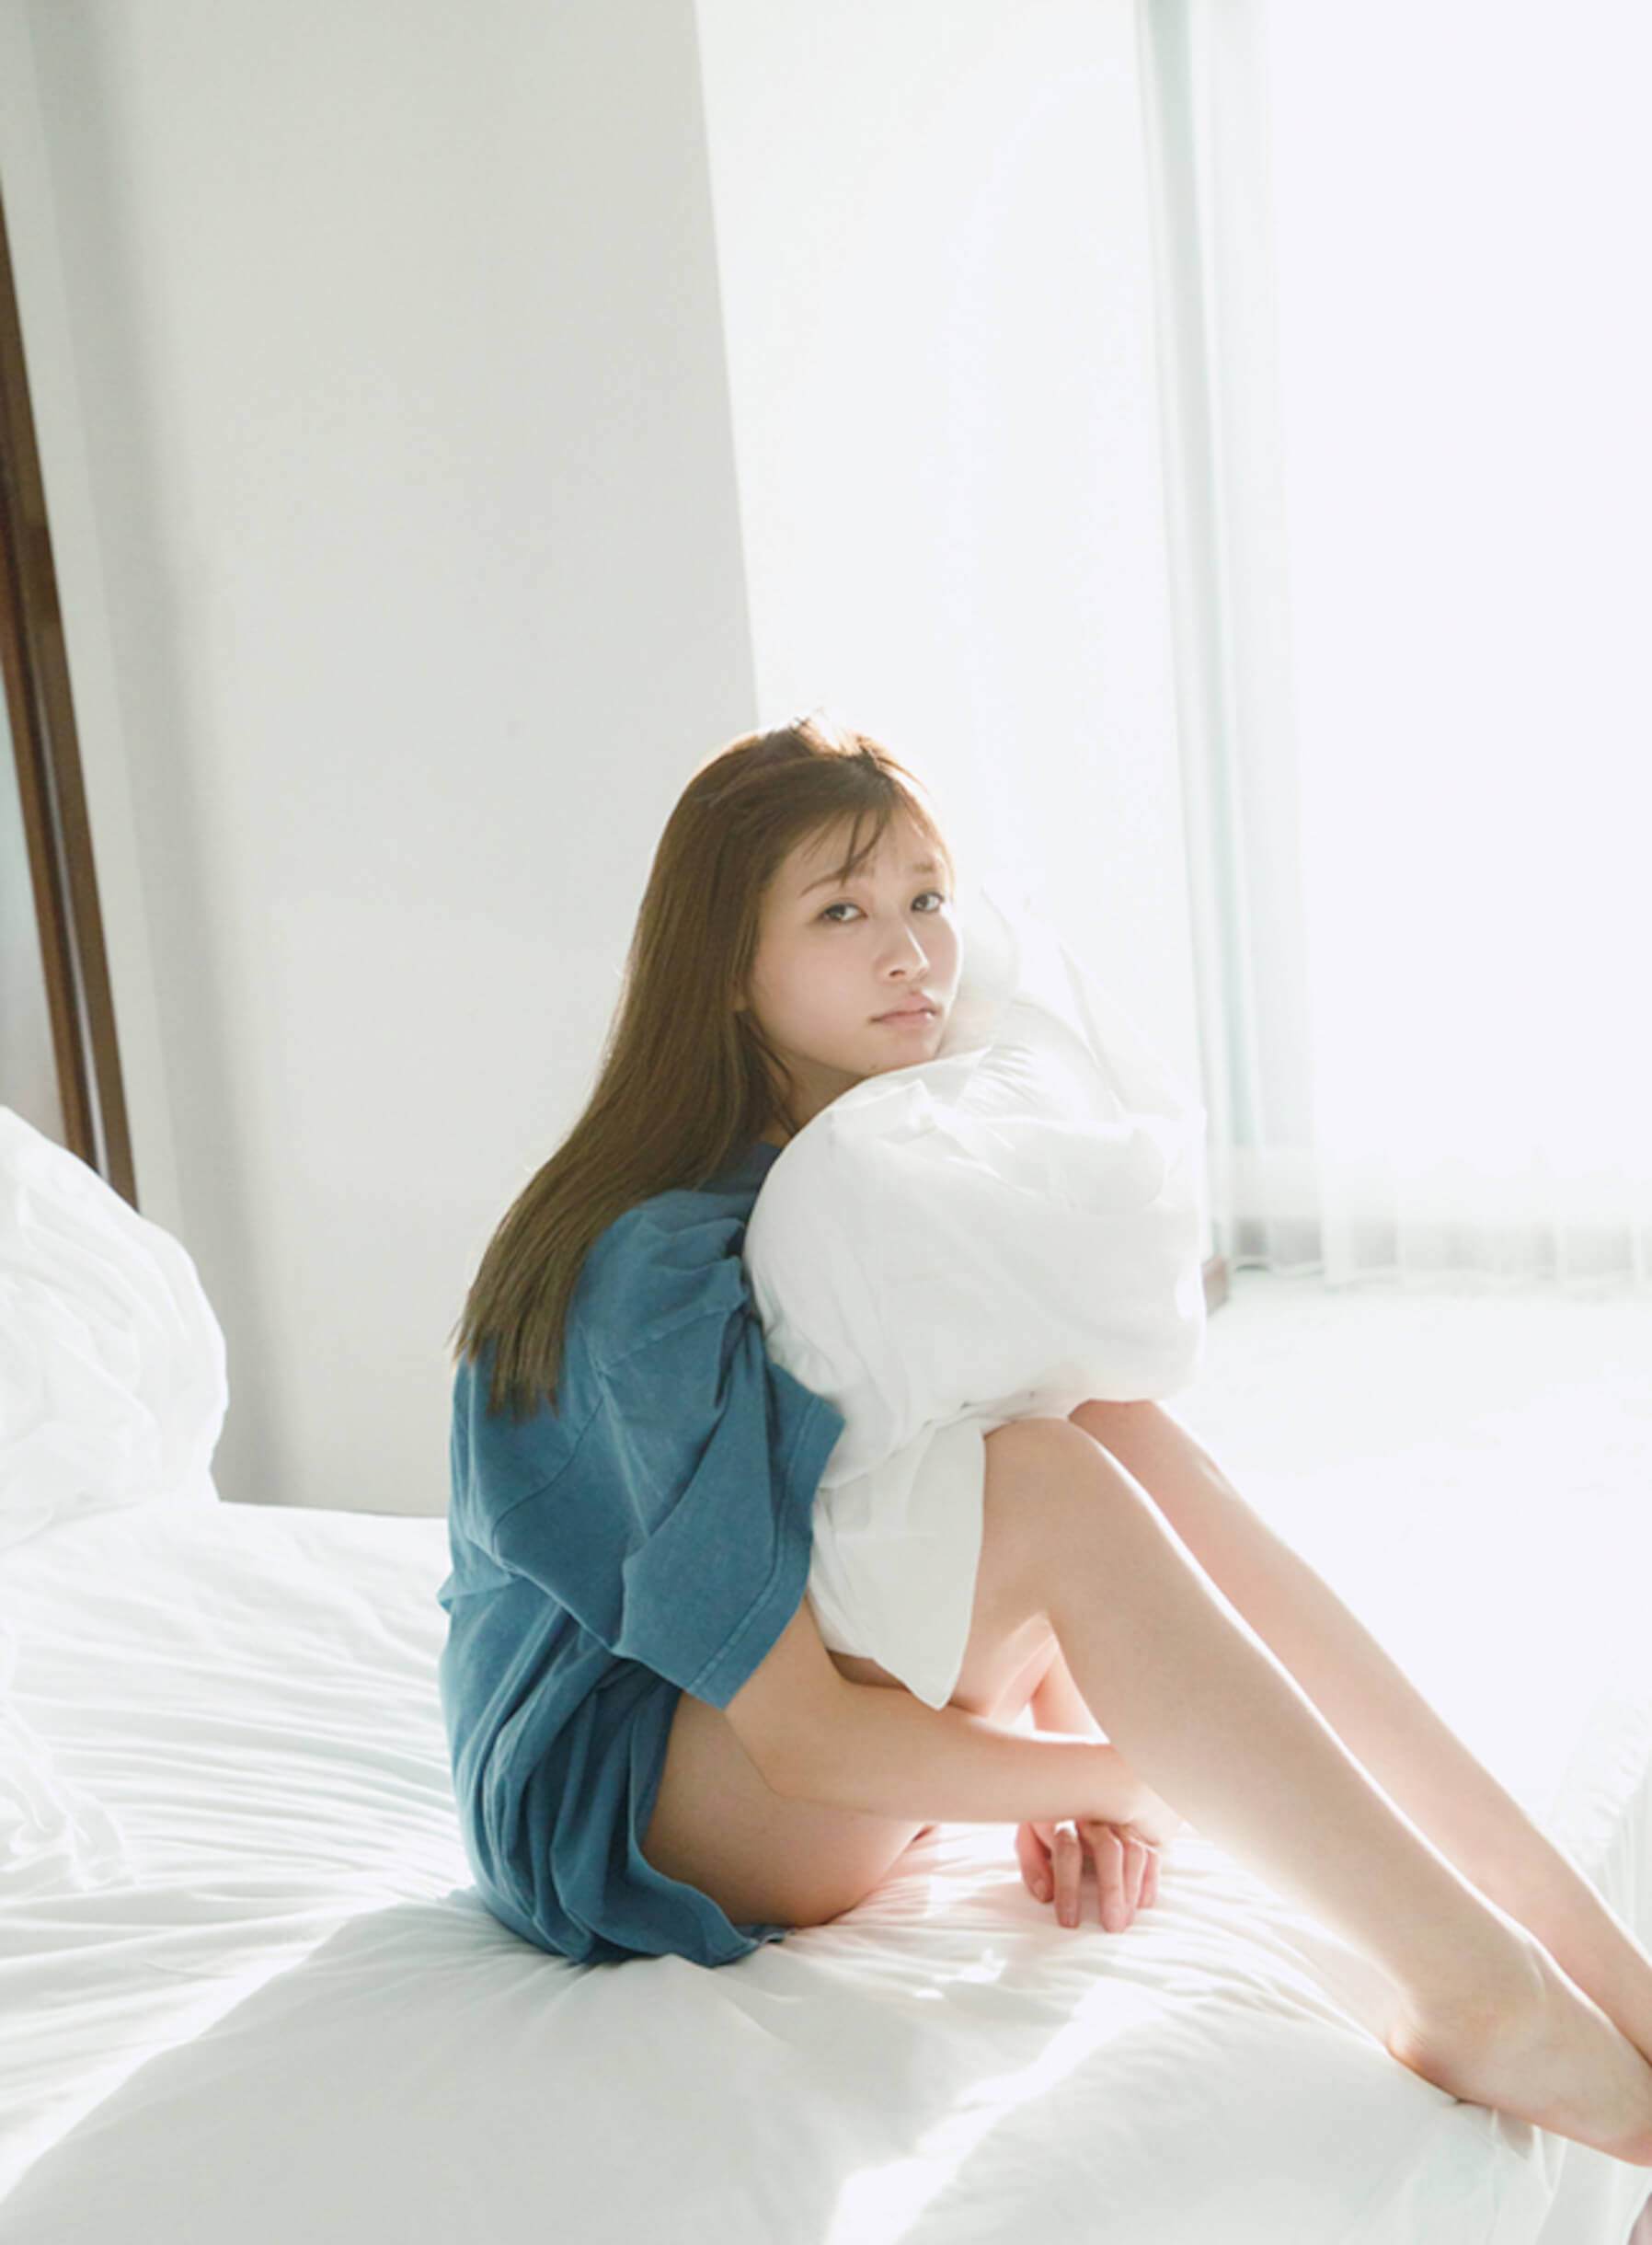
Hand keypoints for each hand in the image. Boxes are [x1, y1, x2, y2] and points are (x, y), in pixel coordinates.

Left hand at [1015, 1817, 1168, 1931]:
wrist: (1066, 1793)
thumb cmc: (1047, 1824)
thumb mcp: (1029, 1840)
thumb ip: (1033, 1865)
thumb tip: (1045, 1894)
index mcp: (1063, 1819)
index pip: (1068, 1850)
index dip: (1068, 1888)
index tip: (1069, 1922)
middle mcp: (1094, 1818)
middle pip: (1109, 1849)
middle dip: (1112, 1889)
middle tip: (1112, 1926)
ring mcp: (1118, 1821)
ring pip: (1133, 1850)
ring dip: (1132, 1888)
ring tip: (1126, 1920)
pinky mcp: (1136, 1829)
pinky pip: (1151, 1851)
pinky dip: (1150, 1879)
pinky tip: (1143, 1904)